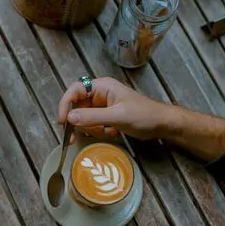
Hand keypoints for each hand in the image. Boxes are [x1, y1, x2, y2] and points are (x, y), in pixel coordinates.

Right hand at [58, 77, 174, 141]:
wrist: (161, 124)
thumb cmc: (143, 115)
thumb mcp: (117, 116)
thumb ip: (92, 117)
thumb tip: (69, 118)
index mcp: (101, 87)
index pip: (75, 90)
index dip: (65, 105)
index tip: (63, 122)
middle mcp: (99, 95)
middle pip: (76, 107)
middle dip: (78, 123)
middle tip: (74, 138)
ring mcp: (102, 107)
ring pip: (84, 119)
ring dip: (92, 129)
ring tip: (108, 132)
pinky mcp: (106, 118)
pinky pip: (93, 126)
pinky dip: (99, 132)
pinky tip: (113, 133)